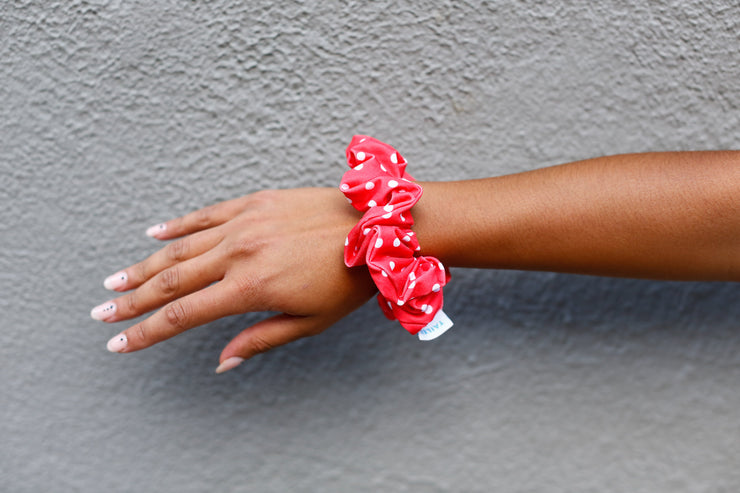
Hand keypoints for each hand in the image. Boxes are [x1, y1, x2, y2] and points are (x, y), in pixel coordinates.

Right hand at [91, 188, 376, 372]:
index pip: (184, 315)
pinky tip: (155, 234)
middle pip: (172, 280)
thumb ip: (260, 339)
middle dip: (133, 300)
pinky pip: (207, 214)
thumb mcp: (310, 321)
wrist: (381, 228)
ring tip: (116, 279)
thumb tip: (222, 362)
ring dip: (145, 265)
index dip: (147, 332)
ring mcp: (245, 222)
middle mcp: (240, 252)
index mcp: (251, 287)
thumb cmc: (350, 279)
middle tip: (102, 313)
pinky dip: (178, 225)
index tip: (119, 344)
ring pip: (182, 247)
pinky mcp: (255, 202)